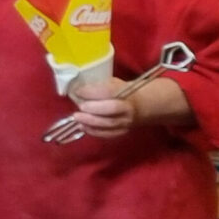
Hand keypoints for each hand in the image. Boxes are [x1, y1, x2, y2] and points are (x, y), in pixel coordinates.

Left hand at [67, 75, 190, 136]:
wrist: (141, 106)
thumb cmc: (123, 92)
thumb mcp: (114, 83)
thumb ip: (100, 86)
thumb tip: (79, 89)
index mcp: (126, 92)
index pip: (109, 91)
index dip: (93, 92)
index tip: (78, 91)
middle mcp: (128, 108)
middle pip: (112, 109)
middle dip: (93, 108)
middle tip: (80, 107)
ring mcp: (127, 122)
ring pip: (109, 124)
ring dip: (91, 122)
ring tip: (77, 118)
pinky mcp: (123, 132)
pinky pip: (108, 134)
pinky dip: (94, 131)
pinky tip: (83, 127)